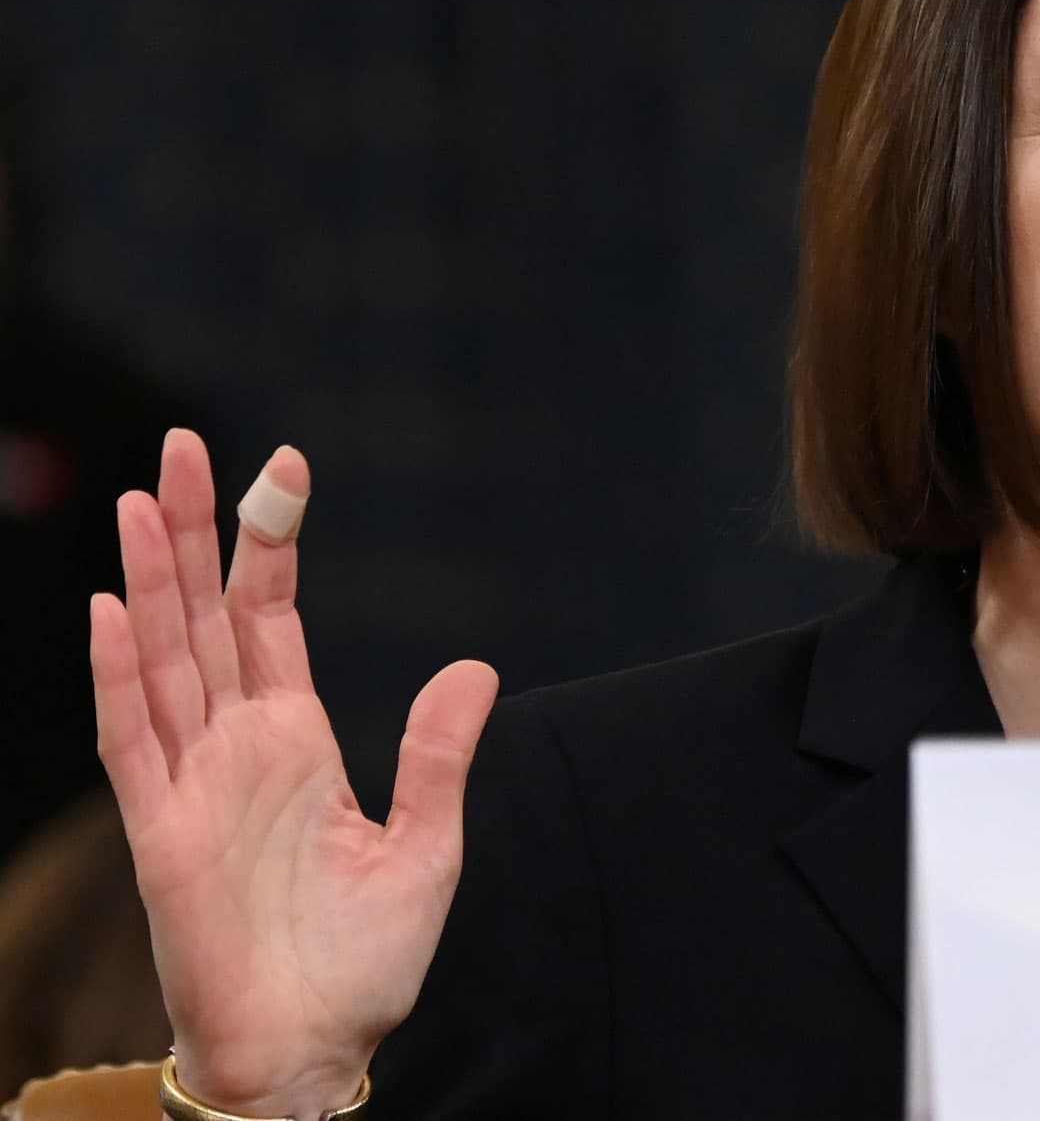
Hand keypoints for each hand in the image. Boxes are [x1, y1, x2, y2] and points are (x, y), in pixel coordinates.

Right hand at [91, 431, 497, 1117]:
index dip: (271, 545)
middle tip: (182, 440)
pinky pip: (132, 741)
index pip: (274, 619)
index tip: (283, 466)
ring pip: (162, 660)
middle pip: (207, 617)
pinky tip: (111, 612)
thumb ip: (438, 754)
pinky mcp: (162, 834)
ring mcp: (193, 784)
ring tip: (145, 498)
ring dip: (150, 582)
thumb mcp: (426, 845)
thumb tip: (476, 664)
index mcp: (298, 740)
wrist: (316, 1049)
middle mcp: (237, 748)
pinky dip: (120, 676)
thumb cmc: (363, 960)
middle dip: (197, 531)